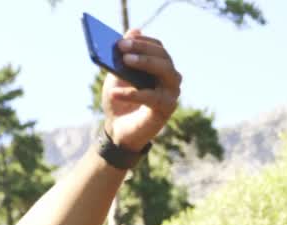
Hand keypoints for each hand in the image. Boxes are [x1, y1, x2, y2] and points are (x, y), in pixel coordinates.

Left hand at [101, 29, 182, 150]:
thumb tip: (134, 30)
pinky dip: (132, 93)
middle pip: (163, 57)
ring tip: (124, 61)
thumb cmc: (120, 102)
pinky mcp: (167, 108)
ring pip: (165, 72)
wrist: (118, 131)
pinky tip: (114, 93)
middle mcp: (171, 78)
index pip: (158, 48)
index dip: (142, 42)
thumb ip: (124, 57)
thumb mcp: (117, 77)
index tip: (122, 40)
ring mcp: (172, 92)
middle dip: (142, 50)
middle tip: (122, 47)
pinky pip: (151, 97)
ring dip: (144, 63)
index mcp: (160, 68)